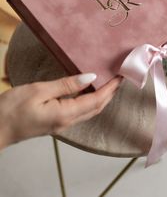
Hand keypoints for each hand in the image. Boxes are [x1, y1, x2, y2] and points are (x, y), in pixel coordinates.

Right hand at [0, 73, 120, 148]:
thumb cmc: (12, 109)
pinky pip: (79, 112)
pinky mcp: (55, 122)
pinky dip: (89, 100)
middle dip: (110, 93)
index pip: (96, 100)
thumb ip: (66, 84)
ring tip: (108, 82)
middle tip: (119, 78)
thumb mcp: (39, 90)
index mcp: (66, 114)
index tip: (121, 76)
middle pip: (96, 108)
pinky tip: (88, 91)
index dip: (110, 88)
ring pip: (89, 111)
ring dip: (102, 98)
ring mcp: (62, 124)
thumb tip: (91, 76)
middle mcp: (68, 122)